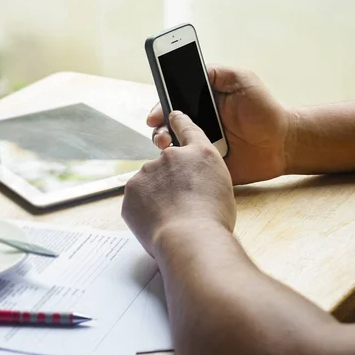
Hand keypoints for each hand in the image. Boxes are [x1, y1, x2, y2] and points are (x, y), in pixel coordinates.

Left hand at [122, 111, 236, 256]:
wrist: (190, 238)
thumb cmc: (213, 219)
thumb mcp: (222, 188)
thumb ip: (204, 175)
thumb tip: (191, 181)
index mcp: (199, 153)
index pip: (187, 128)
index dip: (179, 122)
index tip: (172, 115)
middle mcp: (171, 155)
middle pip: (166, 163)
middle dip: (170, 180)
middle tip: (181, 205)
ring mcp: (148, 171)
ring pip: (150, 182)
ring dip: (157, 195)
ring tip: (172, 217)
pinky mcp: (132, 190)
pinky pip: (137, 198)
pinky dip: (144, 209)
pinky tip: (158, 222)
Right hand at [147, 65, 293, 183]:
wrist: (282, 144)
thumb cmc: (264, 109)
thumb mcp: (242, 80)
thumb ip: (217, 72)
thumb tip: (191, 66)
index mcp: (201, 103)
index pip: (173, 102)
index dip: (160, 106)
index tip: (154, 114)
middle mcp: (197, 123)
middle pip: (166, 125)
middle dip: (157, 128)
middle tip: (159, 129)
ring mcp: (201, 146)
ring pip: (172, 147)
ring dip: (164, 145)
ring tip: (168, 146)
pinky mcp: (207, 166)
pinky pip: (187, 168)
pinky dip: (179, 167)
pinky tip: (182, 164)